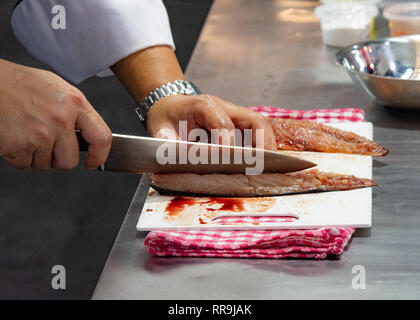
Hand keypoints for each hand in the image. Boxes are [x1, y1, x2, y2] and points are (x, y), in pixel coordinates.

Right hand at [0, 60, 111, 169]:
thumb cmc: (19, 83)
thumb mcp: (57, 88)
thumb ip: (75, 111)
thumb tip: (88, 133)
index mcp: (75, 103)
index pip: (101, 138)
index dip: (99, 155)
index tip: (92, 162)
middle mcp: (61, 119)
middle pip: (69, 161)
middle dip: (57, 158)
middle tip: (45, 143)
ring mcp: (41, 134)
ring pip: (45, 164)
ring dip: (35, 155)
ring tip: (26, 132)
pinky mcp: (20, 146)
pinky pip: (24, 164)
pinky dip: (17, 156)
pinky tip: (14, 136)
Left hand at [110, 46, 274, 148]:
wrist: (170, 107)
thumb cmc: (166, 119)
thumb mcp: (159, 130)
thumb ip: (167, 143)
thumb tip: (178, 158)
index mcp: (203, 105)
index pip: (222, 121)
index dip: (228, 139)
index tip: (230, 158)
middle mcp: (223, 107)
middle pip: (251, 118)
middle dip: (261, 140)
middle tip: (264, 161)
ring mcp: (234, 115)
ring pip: (259, 124)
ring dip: (267, 143)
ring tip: (270, 164)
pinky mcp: (238, 125)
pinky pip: (257, 133)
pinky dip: (263, 146)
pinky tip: (265, 163)